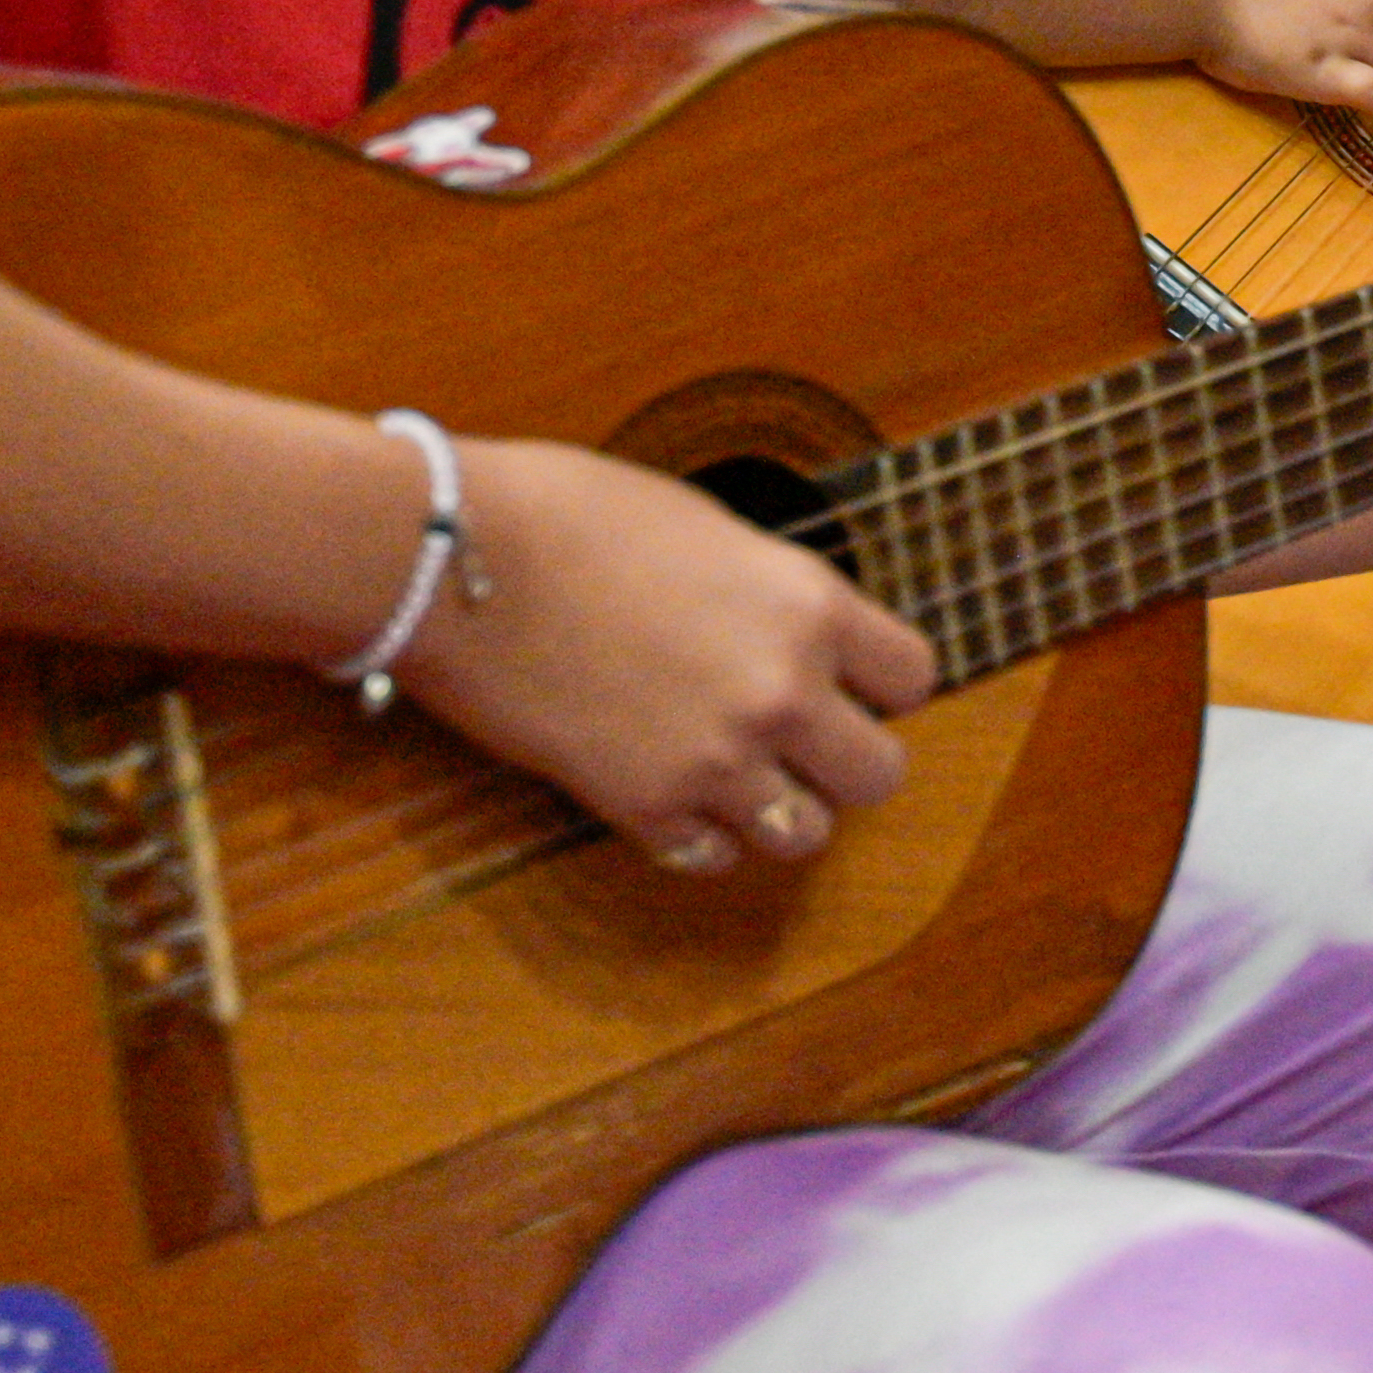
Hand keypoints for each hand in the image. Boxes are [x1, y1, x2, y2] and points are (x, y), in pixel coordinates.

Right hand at [395, 437, 936, 872]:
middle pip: (880, 775)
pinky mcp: (641, 806)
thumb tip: (798, 636)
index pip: (915, 677)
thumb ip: (771, 596)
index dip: (882, 684)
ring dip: (776, 809)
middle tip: (793, 739)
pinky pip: (711, 857)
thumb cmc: (570, 515)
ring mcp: (715, 757)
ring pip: (806, 834)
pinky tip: (669, 795)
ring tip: (732, 773)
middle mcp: (781, 689)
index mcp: (808, 604)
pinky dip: (698, 837)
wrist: (458, 559)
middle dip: (843, 760)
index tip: (846, 681)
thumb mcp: (711, 530)